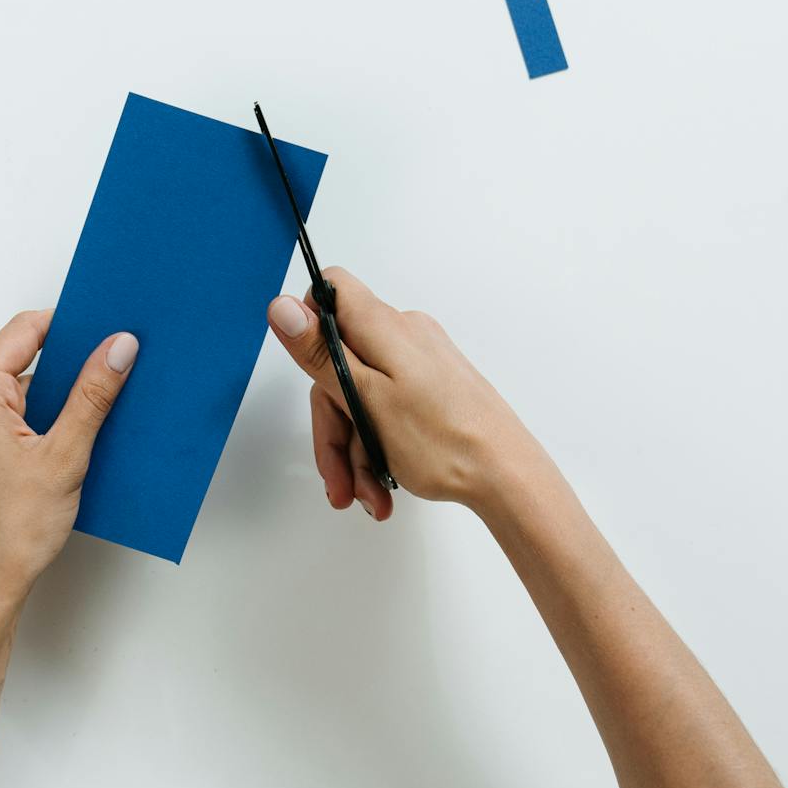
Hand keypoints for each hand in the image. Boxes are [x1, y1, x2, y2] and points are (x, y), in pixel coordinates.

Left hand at [0, 310, 137, 618]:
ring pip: (19, 395)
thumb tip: (118, 348)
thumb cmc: (9, 534)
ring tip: (100, 417)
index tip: (107, 331)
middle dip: (70, 367)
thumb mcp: (65, 456)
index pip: (25, 330)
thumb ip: (93, 395)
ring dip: (59, 402)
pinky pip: (9, 422)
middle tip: (114, 372)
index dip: (70, 326)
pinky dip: (42, 426)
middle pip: (22, 361)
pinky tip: (74, 446)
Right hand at [266, 268, 553, 520]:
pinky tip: (382, 486)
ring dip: (356, 451)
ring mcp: (420, 363)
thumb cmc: (444, 440)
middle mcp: (403, 336)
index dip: (309, 327)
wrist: (506, 475)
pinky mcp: (433, 388)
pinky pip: (389, 410)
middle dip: (334, 426)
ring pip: (363, 397)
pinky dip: (379, 448)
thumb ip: (320, 352)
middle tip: (336, 478)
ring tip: (366, 495)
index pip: (330, 293)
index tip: (308, 374)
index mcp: (383, 327)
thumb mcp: (366, 398)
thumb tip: (281, 306)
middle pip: (340, 366)